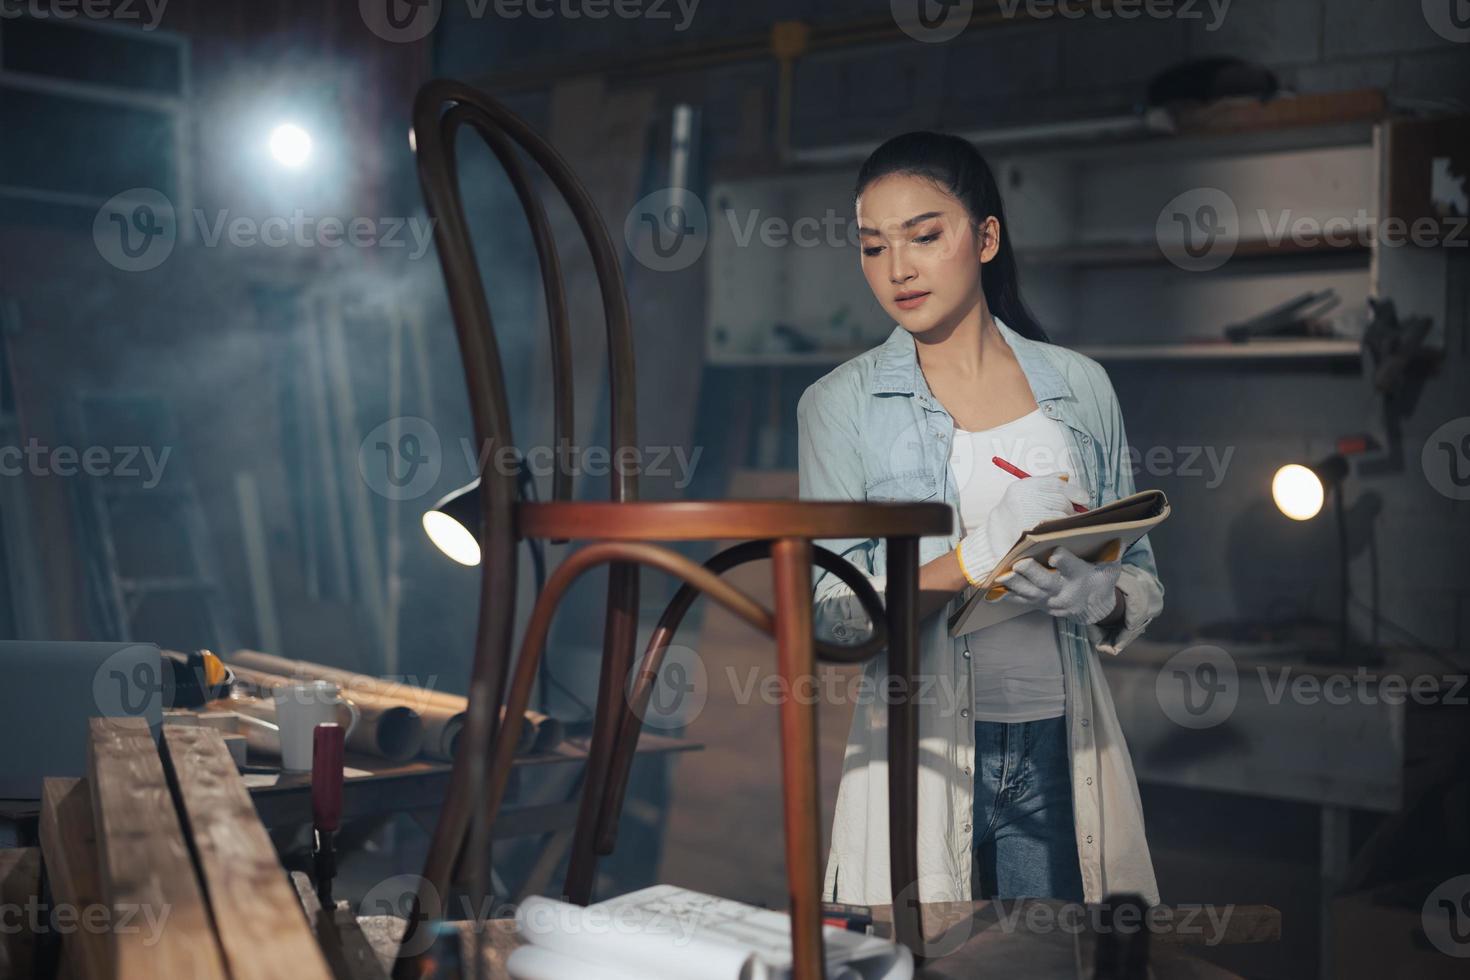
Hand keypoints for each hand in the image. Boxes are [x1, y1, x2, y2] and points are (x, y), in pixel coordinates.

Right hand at [956, 474, 1087, 585]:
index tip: (1084, 498)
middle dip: (1070, 508)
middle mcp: (1022, 501)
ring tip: (1060, 526)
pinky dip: (1060, 532)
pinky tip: (1058, 534)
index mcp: (1022, 488)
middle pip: (1061, 501)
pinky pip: (1055, 531)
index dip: (1074, 491)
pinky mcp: (1029, 536)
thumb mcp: (1025, 493)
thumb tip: (1066, 476)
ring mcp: (1025, 519)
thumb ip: (1046, 483)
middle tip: (1070, 515)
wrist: (993, 538)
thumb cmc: (1015, 514)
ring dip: (1066, 521)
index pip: (1056, 485)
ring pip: (1060, 516)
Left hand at [995, 545, 1121, 622]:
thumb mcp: (1112, 566)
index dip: (1064, 561)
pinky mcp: (1039, 604)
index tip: (1055, 553)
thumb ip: (1112, 551)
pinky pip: (1021, 601)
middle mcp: (1064, 591)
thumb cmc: (1102, 580)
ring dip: (1015, 583)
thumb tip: (1116, 531)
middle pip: (1046, 583)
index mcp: (1082, 578)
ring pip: (1030, 593)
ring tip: (1002, 574)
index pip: (1073, 568)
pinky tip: (993, 587)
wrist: (1095, 608)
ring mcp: (1049, 600)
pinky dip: (1007, 595)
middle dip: (1033, 573)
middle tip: (1020, 563)